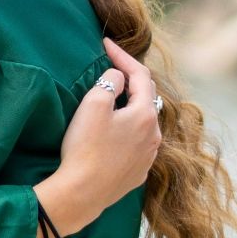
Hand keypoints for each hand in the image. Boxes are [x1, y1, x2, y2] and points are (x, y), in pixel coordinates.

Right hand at [33, 38, 161, 237]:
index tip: (106, 43)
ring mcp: (148, 156)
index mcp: (145, 114)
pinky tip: (116, 132)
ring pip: (145, 122)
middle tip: (113, 66)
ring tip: (117, 98)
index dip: (123, 56)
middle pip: (146, 98)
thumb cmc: (85, 147)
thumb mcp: (94, 105)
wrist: (82, 194)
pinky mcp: (137, 173)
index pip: (140, 75)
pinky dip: (129, 130)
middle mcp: (154, 134)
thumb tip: (119, 76)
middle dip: (131, 79)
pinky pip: (138, 143)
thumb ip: (110, 82)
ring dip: (132, 106)